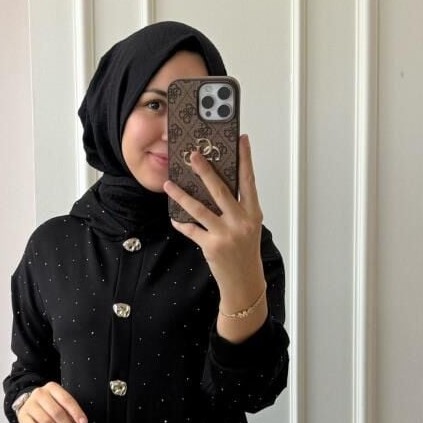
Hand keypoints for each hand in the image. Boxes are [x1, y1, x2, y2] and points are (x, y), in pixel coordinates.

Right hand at [17, 382, 87, 422]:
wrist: (29, 404)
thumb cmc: (49, 404)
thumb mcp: (60, 402)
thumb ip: (69, 412)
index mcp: (52, 388)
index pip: (66, 400)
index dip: (76, 412)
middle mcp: (40, 394)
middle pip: (57, 413)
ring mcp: (30, 405)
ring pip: (46, 422)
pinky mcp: (23, 417)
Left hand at [163, 133, 266, 301]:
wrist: (244, 282)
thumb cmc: (246, 253)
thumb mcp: (248, 227)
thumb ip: (237, 208)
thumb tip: (216, 186)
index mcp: (252, 213)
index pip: (249, 180)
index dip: (245, 159)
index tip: (241, 140)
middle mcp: (240, 221)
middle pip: (220, 190)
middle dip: (205, 170)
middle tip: (193, 155)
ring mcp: (226, 234)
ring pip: (199, 208)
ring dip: (182, 195)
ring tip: (169, 184)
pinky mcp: (212, 246)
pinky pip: (191, 229)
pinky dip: (181, 222)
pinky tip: (173, 216)